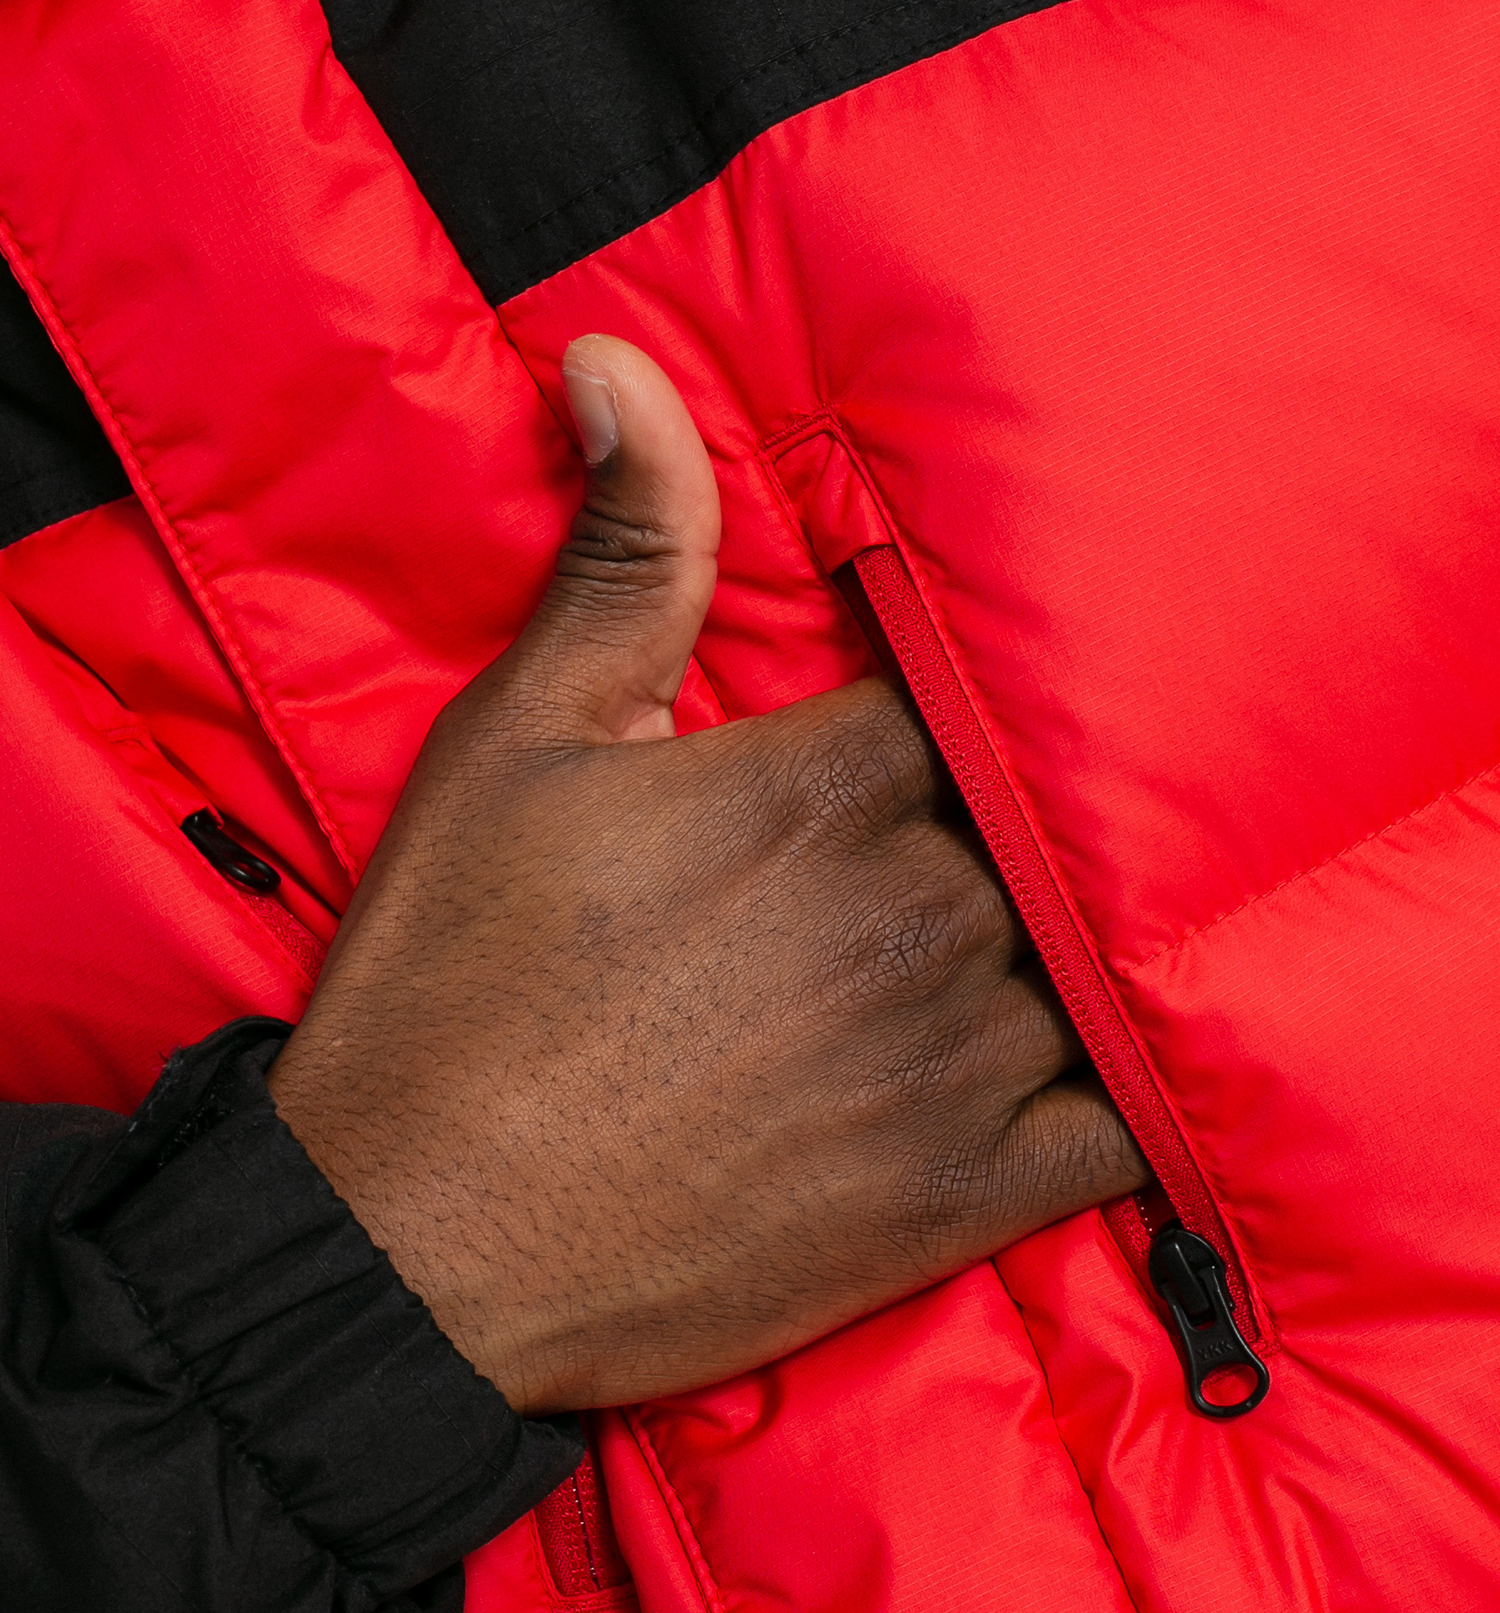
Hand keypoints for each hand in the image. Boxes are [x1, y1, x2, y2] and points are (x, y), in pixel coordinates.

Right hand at [268, 336, 1144, 1412]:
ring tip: (1001, 956)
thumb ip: (621, 563)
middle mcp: (916, 912)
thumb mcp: (510, 747)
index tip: (917, 748)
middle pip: (1030, 828)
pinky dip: (1127, 1090)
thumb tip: (619, 361)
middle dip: (993, 834)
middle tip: (943, 860)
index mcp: (819, 787)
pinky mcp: (963, 1199)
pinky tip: (1095, 1066)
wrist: (415, 1251)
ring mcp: (953, 1061)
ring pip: (1090, 961)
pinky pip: (1121, 1123)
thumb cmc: (447, 992)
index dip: (947, 720)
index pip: (968, 698)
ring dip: (1059, 952)